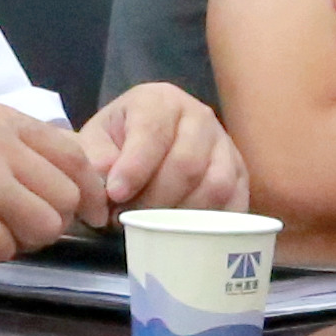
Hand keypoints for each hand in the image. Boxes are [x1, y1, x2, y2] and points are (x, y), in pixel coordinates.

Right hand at [0, 99, 101, 264]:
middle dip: (48, 221)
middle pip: (68, 195)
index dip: (88, 190)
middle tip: (9, 226)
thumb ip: (12, 153)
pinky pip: (7, 250)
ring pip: (47, 226)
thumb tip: (72, 188)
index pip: (73, 153)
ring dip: (19, 239)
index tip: (89, 215)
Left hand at [61, 83, 246, 224]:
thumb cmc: (118, 141)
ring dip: (183, 215)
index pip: (153, 133)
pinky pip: (236, 202)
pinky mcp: (240, 173)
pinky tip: (186, 234)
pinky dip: (213, 224)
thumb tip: (108, 188)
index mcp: (159, 100)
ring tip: (155, 228)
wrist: (144, 141)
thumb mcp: (96, 141)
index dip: (135, 168)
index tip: (116, 195)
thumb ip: (96, 160)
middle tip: (130, 218)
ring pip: (215, 185)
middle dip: (155, 199)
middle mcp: (199, 116)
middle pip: (187, 164)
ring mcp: (224, 145)